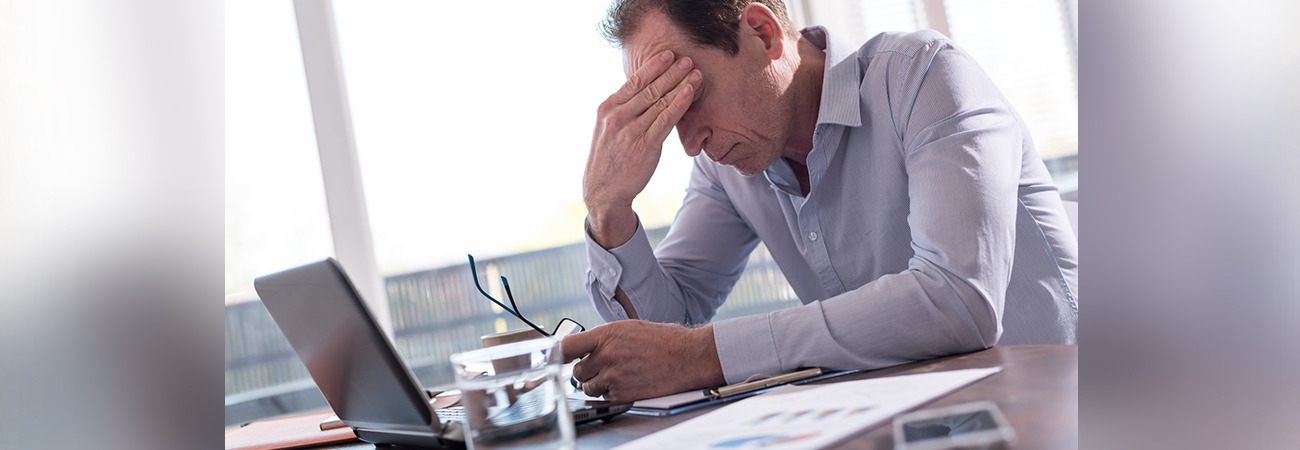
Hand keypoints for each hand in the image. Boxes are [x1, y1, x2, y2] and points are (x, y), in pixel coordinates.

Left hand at [562, 320, 724, 401]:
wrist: (688, 356)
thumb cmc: (664, 340)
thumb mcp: (630, 328)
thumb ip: (605, 339)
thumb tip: (587, 348)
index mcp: (607, 335)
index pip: (568, 346)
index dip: (561, 354)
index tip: (560, 358)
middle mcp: (607, 355)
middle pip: (578, 371)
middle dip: (587, 372)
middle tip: (602, 368)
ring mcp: (614, 376)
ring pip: (589, 387)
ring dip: (598, 385)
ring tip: (618, 376)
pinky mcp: (623, 393)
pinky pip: (604, 398)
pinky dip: (612, 394)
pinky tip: (628, 383)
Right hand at [583, 51, 701, 247]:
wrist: (603, 190)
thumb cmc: (610, 158)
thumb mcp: (608, 128)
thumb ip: (623, 110)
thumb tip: (642, 93)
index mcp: (608, 108)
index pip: (634, 82)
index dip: (653, 66)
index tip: (668, 55)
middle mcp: (618, 116)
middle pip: (650, 88)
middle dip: (670, 72)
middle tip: (687, 59)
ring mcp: (631, 130)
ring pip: (660, 101)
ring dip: (679, 84)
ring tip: (695, 72)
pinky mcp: (645, 145)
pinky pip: (666, 120)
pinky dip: (679, 104)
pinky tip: (690, 93)